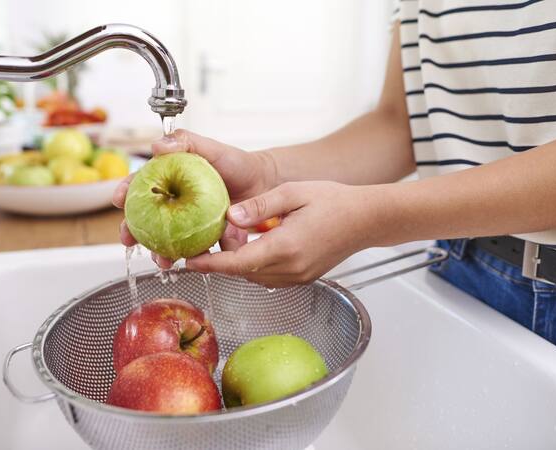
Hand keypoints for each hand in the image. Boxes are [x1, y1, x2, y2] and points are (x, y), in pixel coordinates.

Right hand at [112, 129, 277, 266]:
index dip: (125, 192)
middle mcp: (174, 203)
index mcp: (169, 179)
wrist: (263, 183)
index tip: (118, 200)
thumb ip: (187, 142)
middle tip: (127, 240)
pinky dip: (193, 259)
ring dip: (160, 252)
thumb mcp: (212, 149)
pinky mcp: (204, 238)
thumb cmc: (236, 163)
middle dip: (133, 231)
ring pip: (166, 240)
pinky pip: (195, 250)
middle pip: (146, 218)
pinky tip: (193, 263)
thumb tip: (158, 145)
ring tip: (161, 260)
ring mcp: (188, 222)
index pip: (141, 185)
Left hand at [186, 181, 388, 286]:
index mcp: (286, 247)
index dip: (210, 264)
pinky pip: (268, 276)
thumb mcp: (292, 193)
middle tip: (210, 236)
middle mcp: (291, 269)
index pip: (238, 263)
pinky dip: (254, 264)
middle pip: (242, 272)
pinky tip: (254, 244)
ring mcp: (297, 277)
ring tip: (232, 238)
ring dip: (238, 261)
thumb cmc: (334, 201)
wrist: (366, 219)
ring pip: (254, 276)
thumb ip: (259, 206)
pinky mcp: (302, 278)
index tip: (188, 261)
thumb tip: (230, 215)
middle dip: (222, 258)